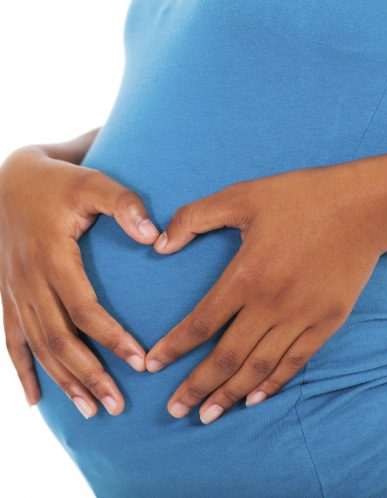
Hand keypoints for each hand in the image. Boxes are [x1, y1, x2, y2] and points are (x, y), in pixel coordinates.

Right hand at [0, 146, 159, 416]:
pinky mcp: (7, 296)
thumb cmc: (58, 182)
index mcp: (52, 257)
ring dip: (63, 382)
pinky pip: (10, 341)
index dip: (112, 339)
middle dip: (89, 375)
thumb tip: (155, 237)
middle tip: (118, 405)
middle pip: (59, 340)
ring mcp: (13, 291)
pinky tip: (35, 401)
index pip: (84, 310)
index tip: (140, 362)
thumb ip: (124, 204)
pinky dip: (23, 372)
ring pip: (37, 348)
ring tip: (91, 410)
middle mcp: (29, 281)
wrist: (8, 181)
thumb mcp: (92, 181)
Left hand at [146, 160, 386, 423]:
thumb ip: (194, 217)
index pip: (200, 323)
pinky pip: (294, 362)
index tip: (152, 366)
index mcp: (245, 275)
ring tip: (208, 415)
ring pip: (258, 367)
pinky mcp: (327, 322)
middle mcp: (270, 304)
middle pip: (226, 357)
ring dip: (230, 394)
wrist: (364, 207)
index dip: (173, 348)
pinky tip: (255, 398)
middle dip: (196, 386)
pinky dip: (272, 383)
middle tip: (175, 410)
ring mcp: (301, 317)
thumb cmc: (301, 196)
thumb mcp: (241, 195)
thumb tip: (160, 245)